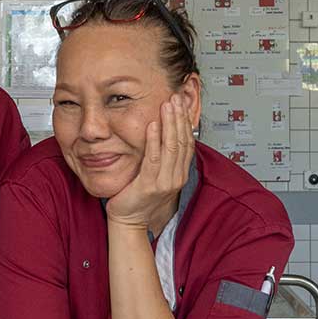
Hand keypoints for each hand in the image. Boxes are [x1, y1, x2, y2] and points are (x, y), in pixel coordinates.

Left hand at [106, 94, 194, 229]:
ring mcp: (165, 182)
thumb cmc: (137, 198)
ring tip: (167, 105)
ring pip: (171, 147)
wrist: (129, 221)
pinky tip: (152, 126)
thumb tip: (161, 135)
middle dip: (179, 117)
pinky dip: (153, 140)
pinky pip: (153, 159)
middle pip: (182, 141)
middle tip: (176, 97)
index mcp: (179, 174)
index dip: (186, 122)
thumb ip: (160, 157)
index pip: (188, 142)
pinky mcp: (150, 185)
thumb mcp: (154, 175)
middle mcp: (176, 177)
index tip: (182, 103)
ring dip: (169, 123)